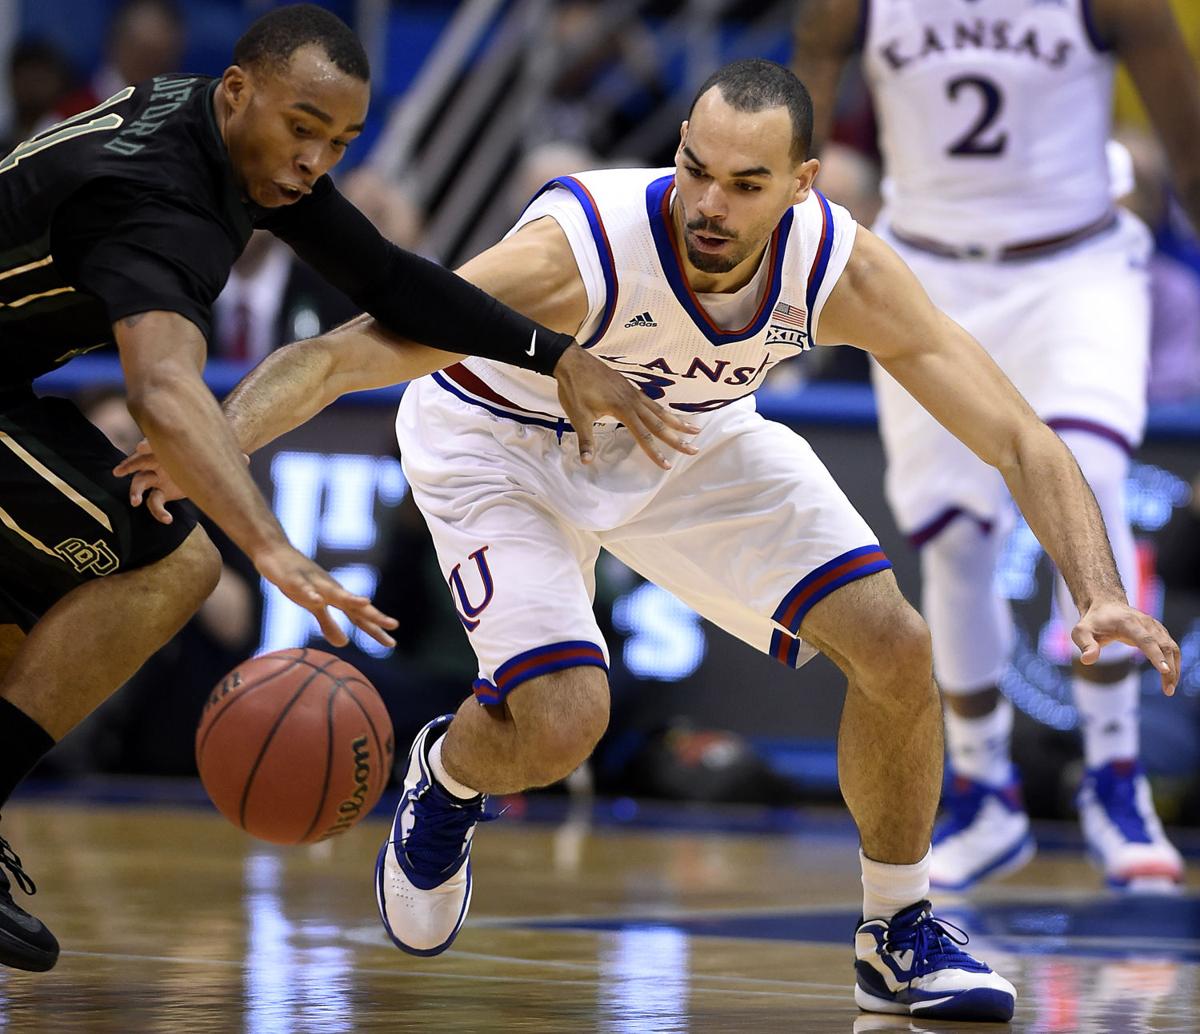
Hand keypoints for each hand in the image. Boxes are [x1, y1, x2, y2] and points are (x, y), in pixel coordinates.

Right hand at [115, 439, 250, 524]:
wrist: (206, 462)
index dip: (145, 446)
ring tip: (134, 502)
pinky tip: (168, 520)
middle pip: (137, 462)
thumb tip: (248, 458)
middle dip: (128, 464)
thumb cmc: (210, 455)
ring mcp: (159, 477)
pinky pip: (155, 502)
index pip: (152, 445)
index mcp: (169, 449)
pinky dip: (159, 511)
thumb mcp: (218, 455)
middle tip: (118, 471)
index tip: (141, 447)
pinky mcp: (163, 492)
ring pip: (139, 483)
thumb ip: (230, 458)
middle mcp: (160, 462)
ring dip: (135, 492)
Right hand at [252, 541, 397, 648]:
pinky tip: (317, 600)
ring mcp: (314, 582)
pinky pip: (304, 587)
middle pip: (355, 606)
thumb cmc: (299, 580)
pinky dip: (310, 593)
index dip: (375, 629)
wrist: (275, 551)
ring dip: (350, 599)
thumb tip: (344, 644)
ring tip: (367, 603)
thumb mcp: (313, 607)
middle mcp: (331, 589)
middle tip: (394, 625)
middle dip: (374, 615)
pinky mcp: (295, 578)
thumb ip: (328, 624)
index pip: (359, 617)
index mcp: (336, 598)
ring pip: (335, 593)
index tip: (391, 644)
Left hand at [553, 343, 699, 468]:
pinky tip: (668, 415)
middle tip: (694, 449)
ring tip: (695, 430)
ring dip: (677, 422)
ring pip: (660, 411)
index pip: (644, 435)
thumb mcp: (578, 416)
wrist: (572, 361)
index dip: (655, 452)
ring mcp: (633, 392)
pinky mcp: (630, 388)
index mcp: (623, 409)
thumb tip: (586, 461)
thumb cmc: (574, 389)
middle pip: (660, 423)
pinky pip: (652, 402)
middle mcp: (633, 400)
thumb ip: (586, 440)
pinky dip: (664, 411)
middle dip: (678, 438)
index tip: (667, 465)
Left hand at [1073, 601, 1180, 695]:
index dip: (1156, 655)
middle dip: (1169, 669)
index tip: (1164, 670)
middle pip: (1164, 646)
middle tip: (1168, 691)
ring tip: (1169, 689)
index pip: (1146, 639)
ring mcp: (1155, 627)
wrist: (1106, 606)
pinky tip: (1170, 678)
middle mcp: (1146, 623)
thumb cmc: (1093, 622)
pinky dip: (1174, 663)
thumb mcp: (1081, 632)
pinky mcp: (1159, 632)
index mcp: (1128, 623)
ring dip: (1174, 669)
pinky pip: (1171, 648)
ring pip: (1171, 648)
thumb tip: (1088, 660)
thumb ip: (1086, 645)